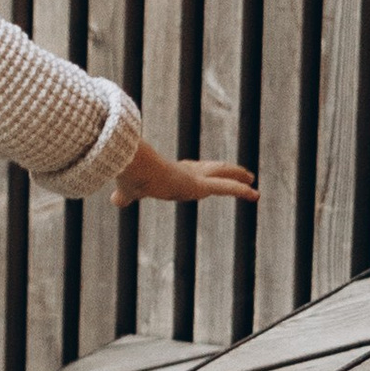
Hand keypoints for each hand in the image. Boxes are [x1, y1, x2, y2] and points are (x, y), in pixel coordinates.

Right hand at [112, 136, 256, 206]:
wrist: (135, 170)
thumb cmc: (131, 177)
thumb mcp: (128, 191)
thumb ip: (124, 196)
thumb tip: (114, 200)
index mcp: (171, 173)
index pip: (190, 172)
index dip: (199, 172)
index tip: (204, 175)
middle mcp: (186, 173)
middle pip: (211, 170)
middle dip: (225, 171)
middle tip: (240, 172)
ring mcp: (195, 179)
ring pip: (223, 176)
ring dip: (238, 176)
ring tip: (252, 179)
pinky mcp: (200, 186)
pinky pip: (226, 188)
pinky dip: (242, 191)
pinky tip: (255, 194)